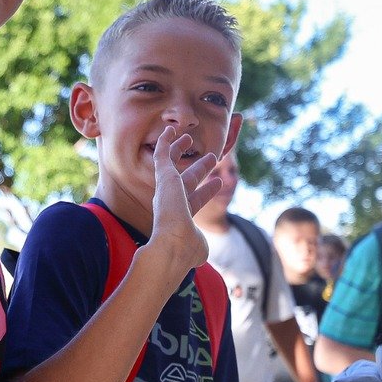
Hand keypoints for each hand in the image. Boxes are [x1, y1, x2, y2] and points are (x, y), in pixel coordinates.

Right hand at [150, 126, 220, 270]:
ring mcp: (167, 188)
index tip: (219, 183)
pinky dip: (165, 142)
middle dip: (199, 169)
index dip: (208, 191)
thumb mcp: (199, 249)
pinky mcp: (164, 175)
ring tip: (188, 137)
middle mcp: (171, 201)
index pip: (196, 199)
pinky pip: (162, 154)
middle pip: (187, 179)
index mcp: (181, 216)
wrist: (174, 245)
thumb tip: (200, 251)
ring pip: (171, 163)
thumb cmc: (188, 250)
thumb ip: (200, 245)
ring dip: (179, 150)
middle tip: (212, 157)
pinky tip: (170, 130)